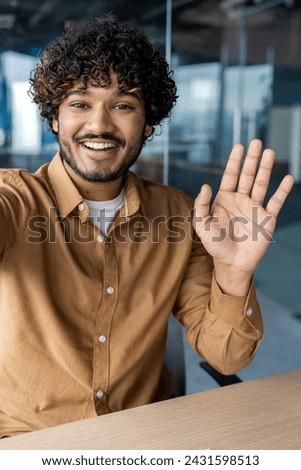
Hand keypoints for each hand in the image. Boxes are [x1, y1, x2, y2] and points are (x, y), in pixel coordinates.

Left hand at [193, 139, 293, 295]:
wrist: (231, 263)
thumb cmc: (215, 245)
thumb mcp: (202, 225)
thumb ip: (201, 205)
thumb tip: (206, 185)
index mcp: (224, 200)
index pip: (230, 176)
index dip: (234, 161)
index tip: (239, 146)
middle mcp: (241, 200)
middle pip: (247, 175)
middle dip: (252, 159)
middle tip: (256, 142)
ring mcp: (255, 208)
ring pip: (262, 184)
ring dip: (266, 168)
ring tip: (270, 152)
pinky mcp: (267, 218)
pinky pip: (276, 201)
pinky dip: (282, 190)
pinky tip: (288, 178)